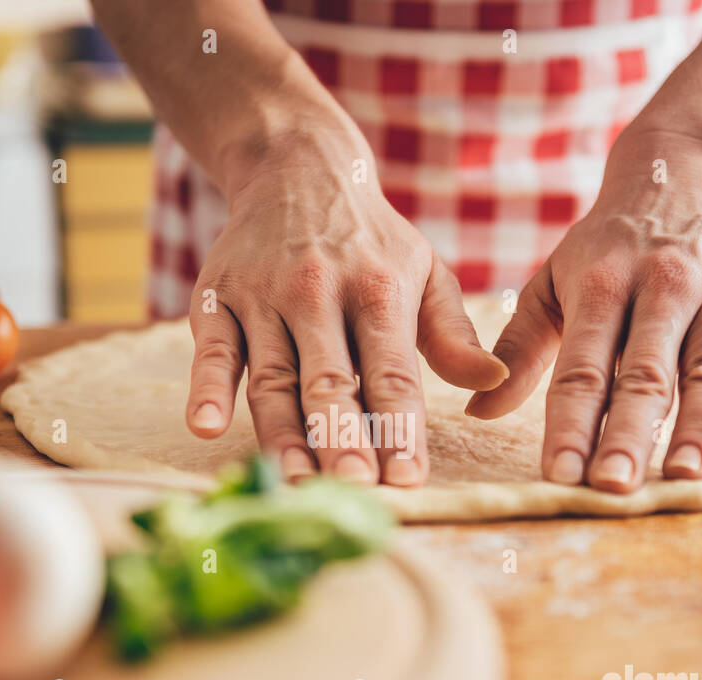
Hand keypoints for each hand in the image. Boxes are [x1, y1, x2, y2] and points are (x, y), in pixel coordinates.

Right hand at [187, 122, 506, 485]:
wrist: (296, 167)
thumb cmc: (370, 240)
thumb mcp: (424, 271)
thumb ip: (453, 333)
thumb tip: (497, 382)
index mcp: (377, 289)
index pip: (392, 374)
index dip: (399, 429)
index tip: (408, 480)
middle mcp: (317, 292)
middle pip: (329, 382)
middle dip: (343, 439)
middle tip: (355, 489)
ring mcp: (262, 296)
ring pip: (272, 378)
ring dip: (283, 434)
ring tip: (295, 484)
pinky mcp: (215, 298)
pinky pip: (211, 350)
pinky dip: (205, 388)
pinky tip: (204, 428)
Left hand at [466, 129, 701, 492]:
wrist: (688, 167)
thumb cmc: (608, 246)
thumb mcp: (555, 283)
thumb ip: (519, 349)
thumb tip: (476, 412)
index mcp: (601, 287)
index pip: (582, 369)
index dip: (572, 424)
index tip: (560, 475)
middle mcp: (660, 288)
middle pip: (644, 374)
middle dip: (629, 434)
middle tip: (614, 486)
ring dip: (698, 424)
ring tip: (684, 475)